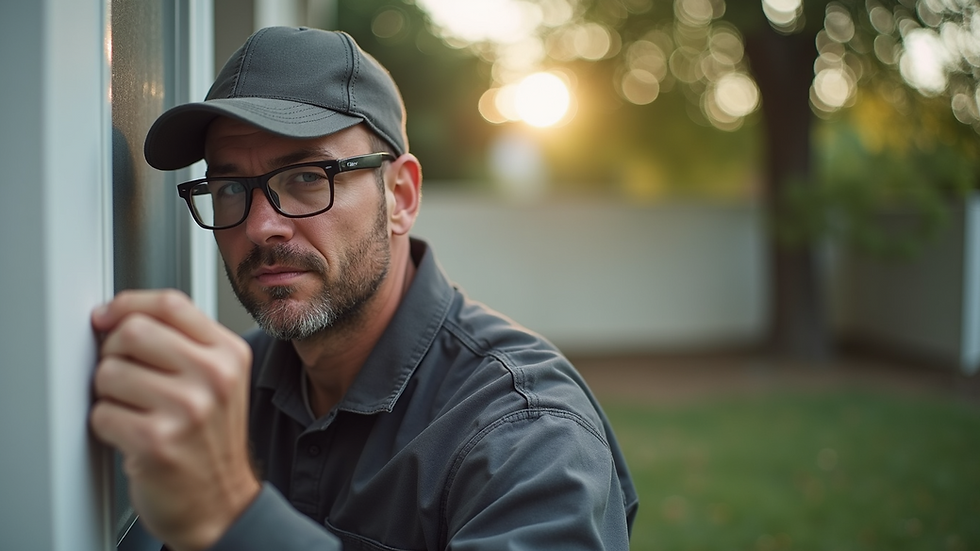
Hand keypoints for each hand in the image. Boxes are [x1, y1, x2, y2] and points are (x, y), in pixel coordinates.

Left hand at [90, 289, 260, 550]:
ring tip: (135, 411)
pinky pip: (102, 413)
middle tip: (124, 374)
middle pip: (133, 331)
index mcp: (229, 354)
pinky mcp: (157, 441)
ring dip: (109, 394)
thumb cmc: (210, 442)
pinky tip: (132, 436)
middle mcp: (214, 377)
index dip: (128, 304)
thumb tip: (117, 316)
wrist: (221, 504)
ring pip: (109, 372)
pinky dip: (107, 426)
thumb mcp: (218, 380)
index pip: (170, 303)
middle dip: (114, 352)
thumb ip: (183, 341)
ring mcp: (188, 409)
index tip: (109, 316)